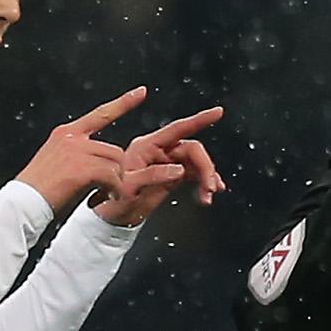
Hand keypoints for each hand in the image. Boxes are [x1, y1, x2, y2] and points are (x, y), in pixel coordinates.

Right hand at [16, 87, 142, 211]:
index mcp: (66, 133)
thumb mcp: (55, 161)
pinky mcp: (81, 168)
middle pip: (114, 150)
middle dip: (115, 171)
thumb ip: (77, 154)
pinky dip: (112, 190)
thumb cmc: (39, 189)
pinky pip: (111, 177)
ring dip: (114, 182)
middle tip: (108, 188)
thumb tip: (99, 160)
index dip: (123, 103)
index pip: (101, 113)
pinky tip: (103, 198)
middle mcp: (72, 138)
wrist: (23, 203)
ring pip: (115, 164)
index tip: (140, 92)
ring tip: (103, 194)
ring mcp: (77, 152)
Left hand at [91, 104, 226, 226]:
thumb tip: (179, 170)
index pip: (176, 129)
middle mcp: (157, 151)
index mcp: (146, 146)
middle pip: (192, 149)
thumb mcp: (130, 189)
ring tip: (209, 195)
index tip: (217, 112)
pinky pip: (194, 173)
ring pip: (195, 162)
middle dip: (206, 166)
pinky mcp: (171, 175)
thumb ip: (153, 176)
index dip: (198, 120)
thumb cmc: (114, 201)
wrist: (114, 218)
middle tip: (210, 186)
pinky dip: (203, 182)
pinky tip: (208, 193)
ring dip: (207, 177)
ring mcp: (165, 162)